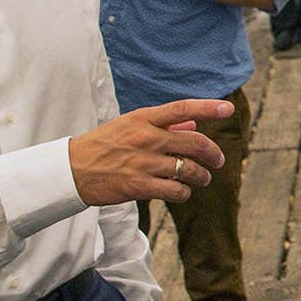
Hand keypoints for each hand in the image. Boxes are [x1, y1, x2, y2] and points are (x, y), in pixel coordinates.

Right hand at [69, 99, 231, 204]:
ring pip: (188, 169)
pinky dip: (184, 193)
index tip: (228, 109)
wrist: (73, 170)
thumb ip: (164, 124)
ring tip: (203, 179)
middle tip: (218, 161)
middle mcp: (146, 138)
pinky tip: (183, 192)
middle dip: (213, 153)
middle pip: (193, 143)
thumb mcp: (131, 125)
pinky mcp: (138, 186)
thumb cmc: (104, 144)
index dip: (208, 108)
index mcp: (144, 118)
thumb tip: (193, 125)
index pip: (182, 108)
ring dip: (201, 176)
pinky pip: (175, 190)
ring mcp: (143, 162)